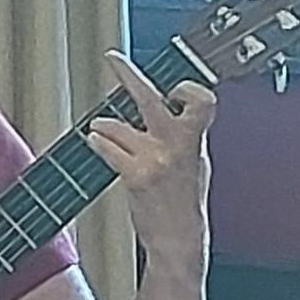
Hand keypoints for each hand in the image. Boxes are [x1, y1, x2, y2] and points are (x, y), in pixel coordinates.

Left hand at [86, 54, 215, 268]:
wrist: (179, 240)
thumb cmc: (185, 204)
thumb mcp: (195, 164)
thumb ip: (184, 136)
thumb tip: (167, 108)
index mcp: (195, 141)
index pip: (201, 101)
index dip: (186, 89)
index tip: (174, 86)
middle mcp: (176, 146)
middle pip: (151, 99)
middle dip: (128, 74)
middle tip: (112, 59)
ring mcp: (156, 160)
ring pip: (118, 125)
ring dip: (105, 125)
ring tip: (102, 128)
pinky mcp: (136, 175)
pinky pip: (108, 147)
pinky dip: (99, 143)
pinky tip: (97, 142)